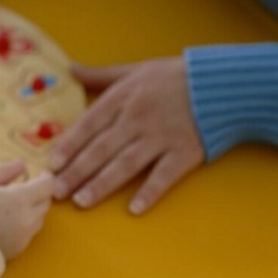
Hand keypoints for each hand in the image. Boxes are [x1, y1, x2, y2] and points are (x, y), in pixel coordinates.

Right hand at [0, 159, 52, 259]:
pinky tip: (5, 223)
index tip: (37, 175)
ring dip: (32, 209)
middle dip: (37, 193)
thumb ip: (3, 171)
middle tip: (21, 189)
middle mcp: (28, 218)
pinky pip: (29, 233)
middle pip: (45, 202)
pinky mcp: (19, 249)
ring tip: (10, 207)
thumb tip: (22, 164)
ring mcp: (25, 236)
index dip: (44, 178)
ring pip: (39, 218)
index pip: (47, 186)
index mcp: (19, 199)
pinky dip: (23, 225)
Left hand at [50, 58, 204, 214]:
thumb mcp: (135, 70)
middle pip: (101, 149)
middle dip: (76, 172)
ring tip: (81, 201)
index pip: (89, 125)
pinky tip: (134, 209)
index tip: (52, 165)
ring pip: (125, 164)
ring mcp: (161, 137)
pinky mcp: (185, 152)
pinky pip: (164, 176)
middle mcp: (138, 118)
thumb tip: (69, 69)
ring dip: (101, 185)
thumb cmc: (175, 76)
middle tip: (56, 192)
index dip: (69, 146)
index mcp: (123, 98)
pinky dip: (150, 192)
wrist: (225, 83)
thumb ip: (100, 75)